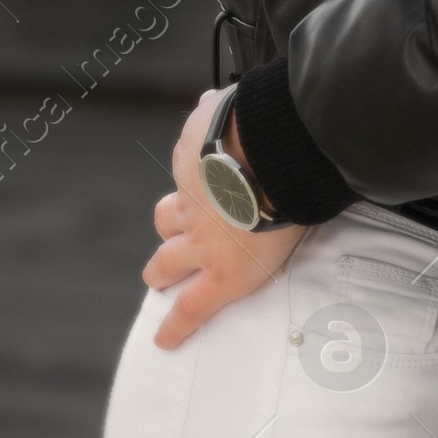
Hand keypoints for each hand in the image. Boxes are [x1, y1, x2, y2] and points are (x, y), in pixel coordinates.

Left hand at [144, 88, 304, 348]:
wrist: (274, 157)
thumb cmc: (260, 125)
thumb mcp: (228, 105)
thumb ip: (219, 107)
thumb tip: (211, 97)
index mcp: (197, 162)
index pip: (188, 174)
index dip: (193, 184)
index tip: (198, 188)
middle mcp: (192, 204)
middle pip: (166, 221)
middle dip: (168, 229)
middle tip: (173, 241)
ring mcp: (202, 242)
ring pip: (167, 264)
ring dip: (164, 271)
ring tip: (163, 282)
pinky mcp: (221, 275)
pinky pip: (191, 308)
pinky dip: (176, 326)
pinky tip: (167, 340)